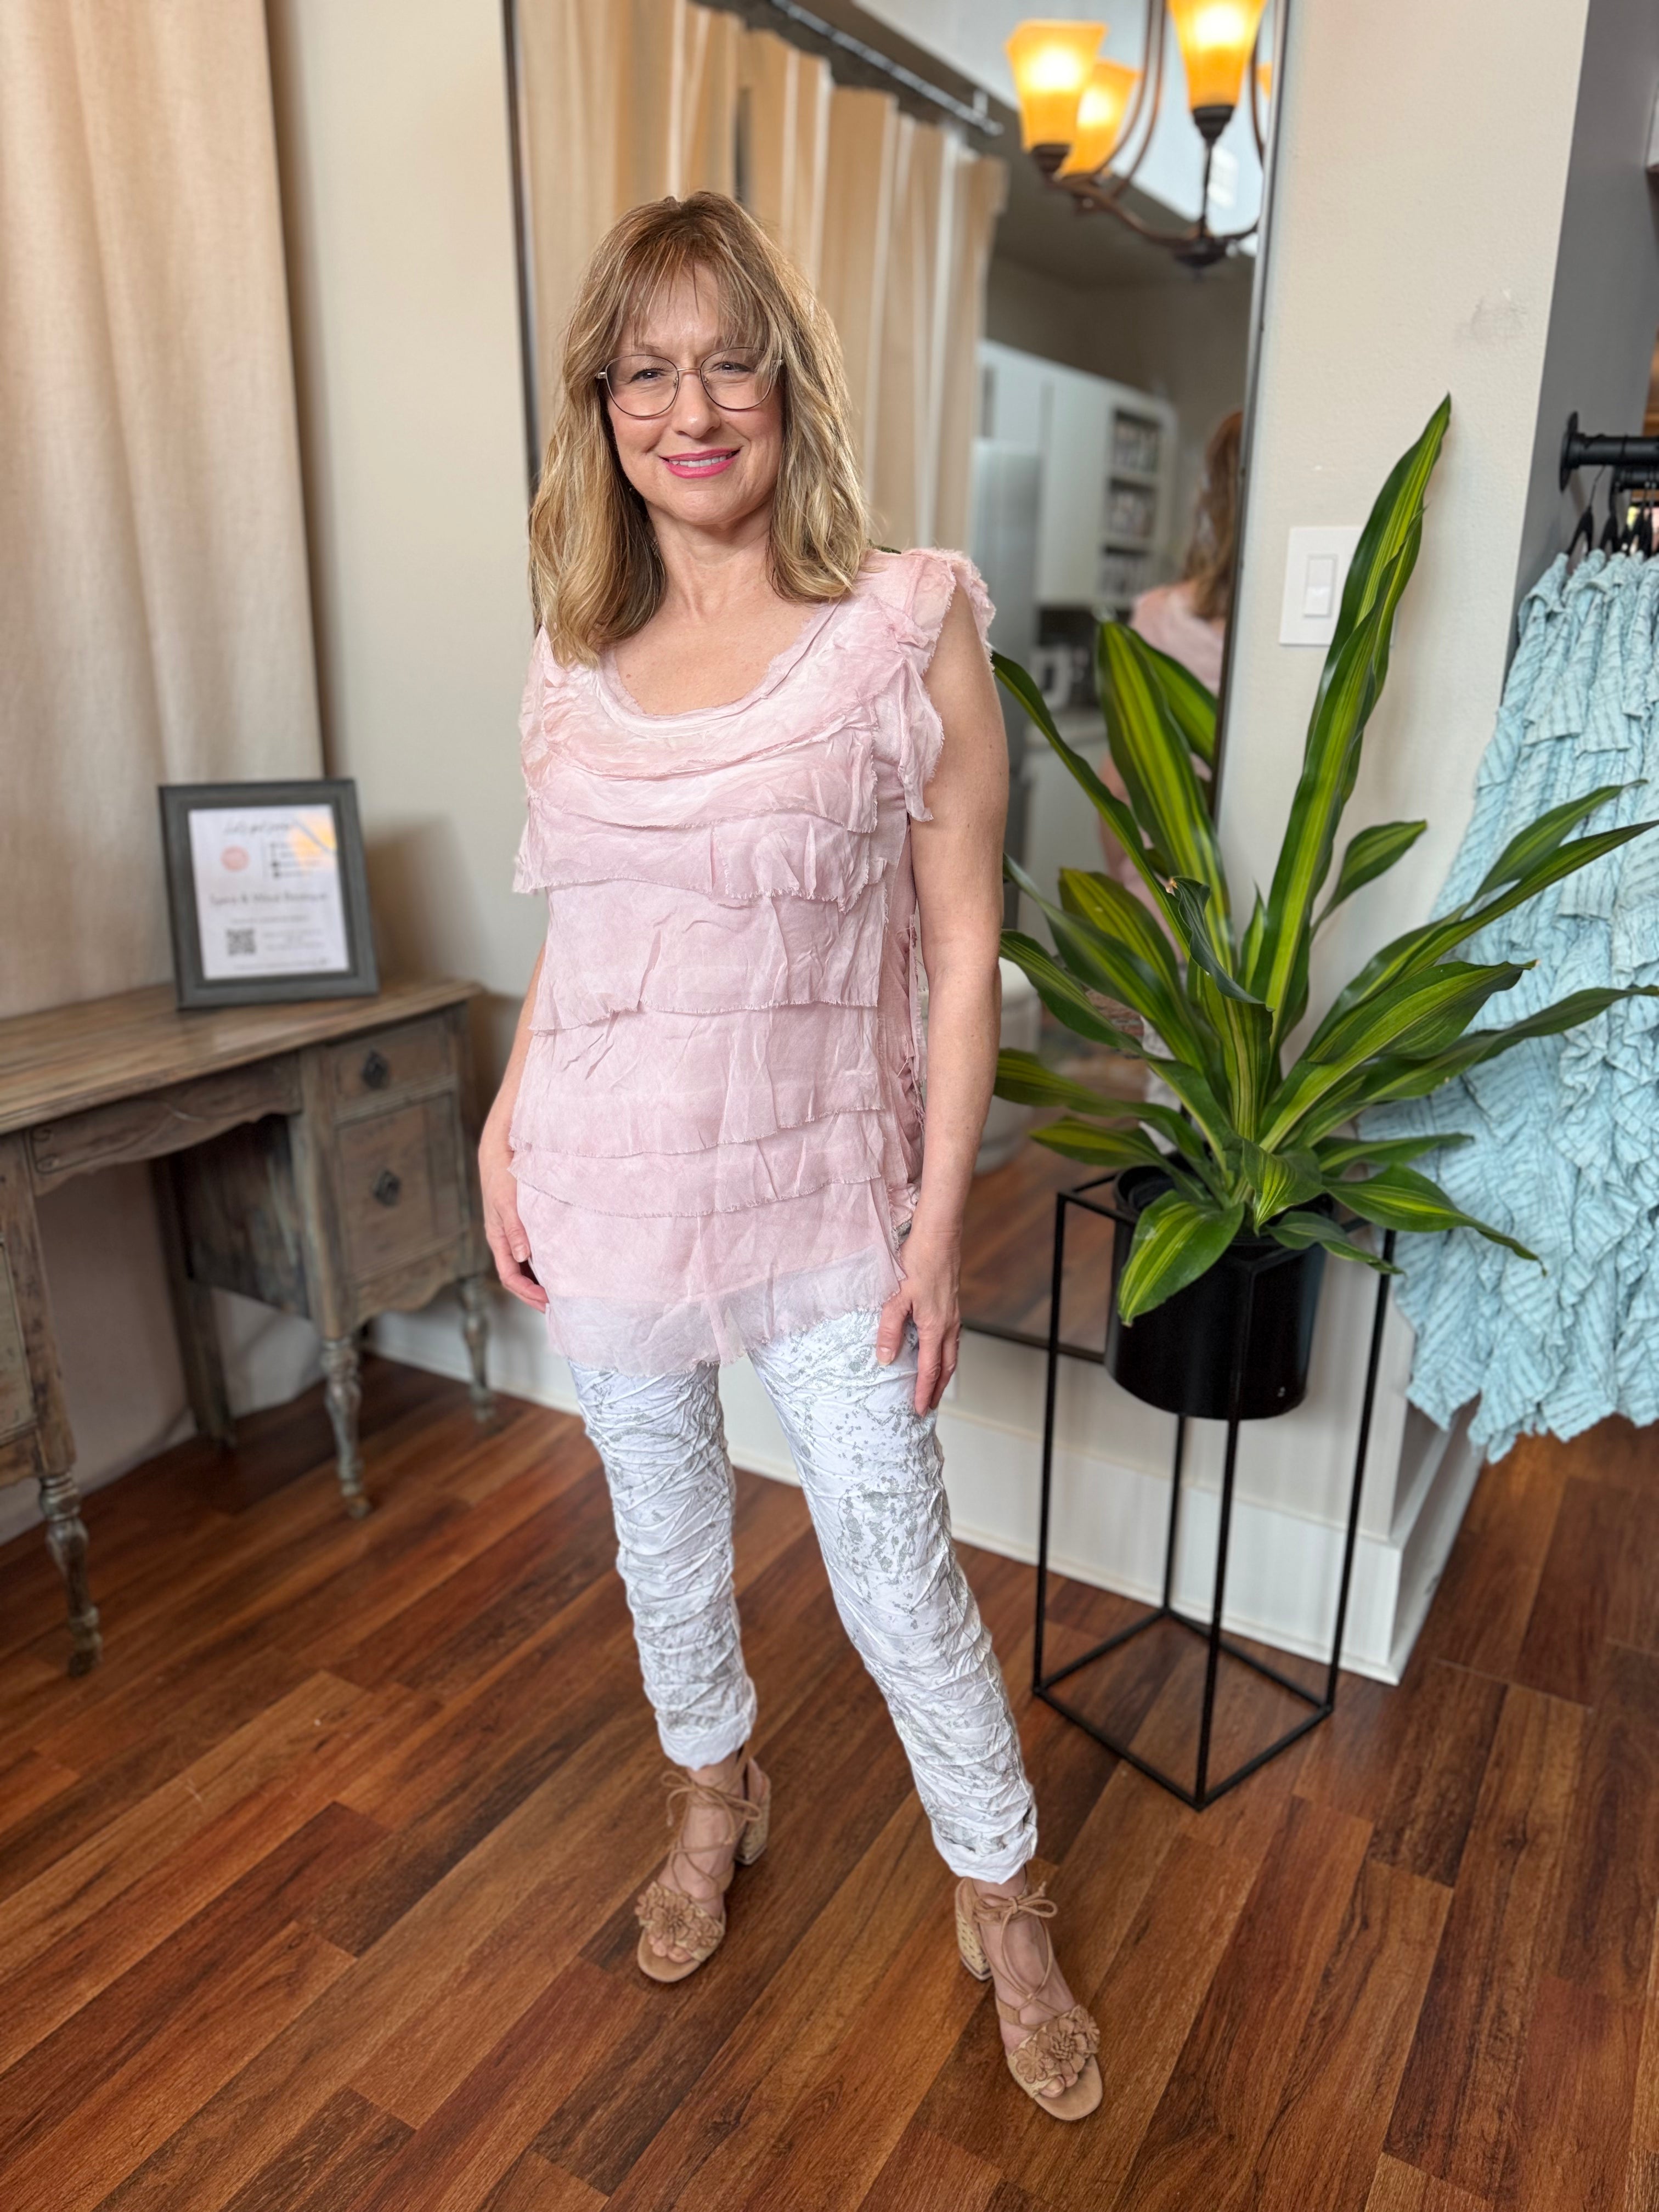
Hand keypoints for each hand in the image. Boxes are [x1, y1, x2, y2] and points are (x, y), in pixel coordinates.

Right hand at [480, 1122, 546, 1311]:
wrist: (500, 1149)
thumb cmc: (502, 1175)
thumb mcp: (507, 1202)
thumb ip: (515, 1229)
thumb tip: (524, 1256)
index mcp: (498, 1239)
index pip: (510, 1277)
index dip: (528, 1293)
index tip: (548, 1303)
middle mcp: (506, 1239)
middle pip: (519, 1276)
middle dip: (536, 1293)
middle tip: (559, 1305)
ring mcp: (515, 1232)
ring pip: (527, 1264)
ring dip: (542, 1278)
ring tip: (563, 1289)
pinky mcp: (524, 1222)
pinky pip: (535, 1248)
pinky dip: (545, 1259)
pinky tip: (561, 1261)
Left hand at [877, 1218, 961, 1413]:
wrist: (938, 1235)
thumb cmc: (918, 1261)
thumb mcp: (896, 1298)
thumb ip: (889, 1330)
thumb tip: (885, 1358)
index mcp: (935, 1327)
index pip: (930, 1370)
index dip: (924, 1392)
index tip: (920, 1409)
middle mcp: (949, 1325)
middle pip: (947, 1367)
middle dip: (939, 1389)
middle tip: (931, 1405)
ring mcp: (953, 1315)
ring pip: (952, 1353)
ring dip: (944, 1372)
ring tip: (935, 1385)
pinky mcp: (952, 1305)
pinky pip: (952, 1338)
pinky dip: (946, 1353)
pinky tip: (937, 1350)